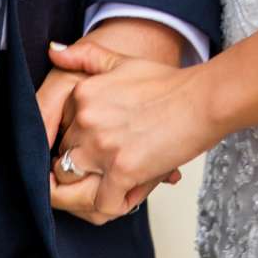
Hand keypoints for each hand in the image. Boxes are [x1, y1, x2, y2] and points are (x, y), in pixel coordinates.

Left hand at [48, 39, 218, 224]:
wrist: (204, 99)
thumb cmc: (169, 83)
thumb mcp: (122, 61)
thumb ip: (85, 56)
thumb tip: (53, 51)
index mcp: (81, 95)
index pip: (58, 134)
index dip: (78, 147)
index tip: (99, 149)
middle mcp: (85, 121)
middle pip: (62, 162)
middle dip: (84, 172)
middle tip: (110, 172)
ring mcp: (102, 147)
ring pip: (71, 188)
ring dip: (88, 195)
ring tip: (113, 188)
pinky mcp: (122, 170)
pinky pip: (102, 204)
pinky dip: (115, 205)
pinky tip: (131, 192)